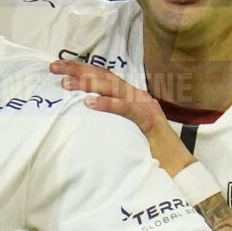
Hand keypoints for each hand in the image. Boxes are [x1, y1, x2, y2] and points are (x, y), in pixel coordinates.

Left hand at [50, 59, 193, 173]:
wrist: (177, 164)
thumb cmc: (149, 150)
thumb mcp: (125, 130)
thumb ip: (109, 120)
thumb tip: (83, 117)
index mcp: (130, 96)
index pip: (102, 76)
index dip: (80, 69)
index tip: (58, 67)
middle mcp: (137, 95)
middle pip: (104, 75)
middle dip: (77, 69)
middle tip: (54, 66)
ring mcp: (144, 105)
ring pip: (113, 87)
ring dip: (88, 84)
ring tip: (66, 84)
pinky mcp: (148, 119)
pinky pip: (126, 108)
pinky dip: (108, 104)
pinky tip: (90, 103)